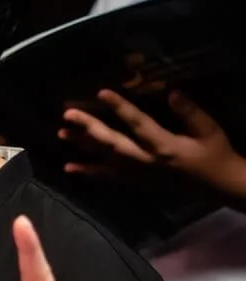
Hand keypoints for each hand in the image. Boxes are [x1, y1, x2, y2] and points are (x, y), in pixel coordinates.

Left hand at [60, 89, 245, 200]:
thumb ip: (190, 112)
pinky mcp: (137, 184)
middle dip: (89, 127)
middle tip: (68, 113)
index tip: (102, 92)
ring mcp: (139, 175)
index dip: (120, 108)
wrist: (220, 187)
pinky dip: (88, 173)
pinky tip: (69, 167)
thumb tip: (172, 92)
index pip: (139, 123)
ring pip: (105, 160)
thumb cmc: (215, 154)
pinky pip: (108, 179)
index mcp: (165, 146)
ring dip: (82, 147)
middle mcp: (147, 161)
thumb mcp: (209, 131)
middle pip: (113, 143)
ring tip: (61, 133)